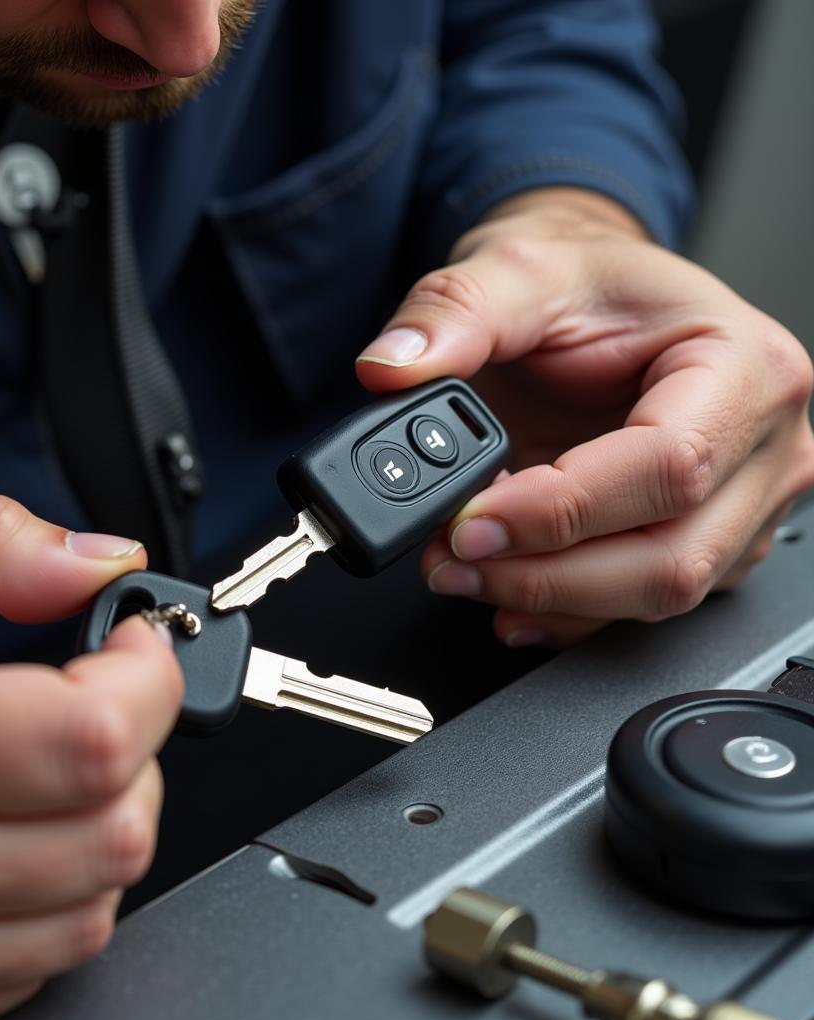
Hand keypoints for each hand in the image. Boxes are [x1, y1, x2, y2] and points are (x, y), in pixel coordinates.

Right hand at [0, 497, 182, 1019]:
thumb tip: (104, 564)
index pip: (98, 736)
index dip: (149, 677)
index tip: (135, 645)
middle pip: (120, 821)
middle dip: (134, 745)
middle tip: (84, 704)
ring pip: (107, 888)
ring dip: (107, 812)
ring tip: (41, 769)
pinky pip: (64, 942)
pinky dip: (69, 880)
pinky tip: (12, 833)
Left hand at [357, 188, 813, 647]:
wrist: (603, 312)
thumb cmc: (588, 290)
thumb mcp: (516, 270)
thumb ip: (454, 314)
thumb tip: (391, 369)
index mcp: (742, 366)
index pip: (667, 466)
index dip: (559, 511)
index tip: (471, 521)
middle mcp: (763, 445)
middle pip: (670, 555)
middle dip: (545, 575)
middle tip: (455, 561)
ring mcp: (744, 504)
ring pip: (658, 595)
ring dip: (549, 600)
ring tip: (466, 574)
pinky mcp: (709, 541)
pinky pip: (644, 605)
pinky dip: (569, 614)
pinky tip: (510, 600)